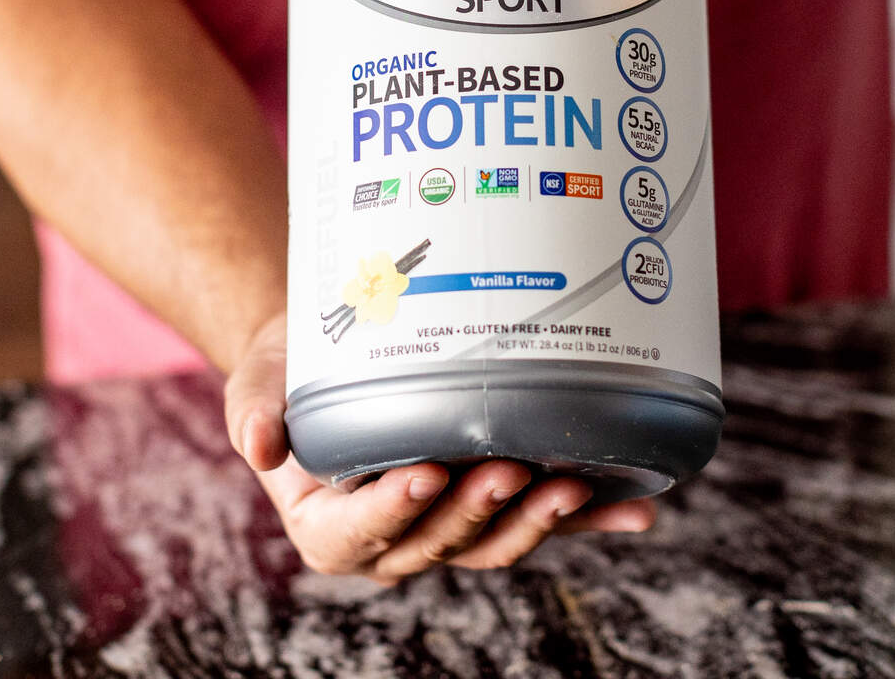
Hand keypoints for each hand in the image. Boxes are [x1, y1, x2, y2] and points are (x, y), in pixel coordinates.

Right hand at [223, 314, 656, 584]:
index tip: (422, 475)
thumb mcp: (262, 379)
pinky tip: (638, 508)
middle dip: (478, 511)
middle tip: (509, 471)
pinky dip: (595, 517)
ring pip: (497, 540)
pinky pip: (547, 518)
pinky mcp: (499, 503)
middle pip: (439, 541)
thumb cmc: (294, 367)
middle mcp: (395, 538)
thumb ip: (257, 407)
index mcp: (330, 524)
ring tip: (574, 487)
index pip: (358, 533)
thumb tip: (256, 439)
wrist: (337, 353)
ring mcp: (452, 524)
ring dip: (539, 521)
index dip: (391, 512)